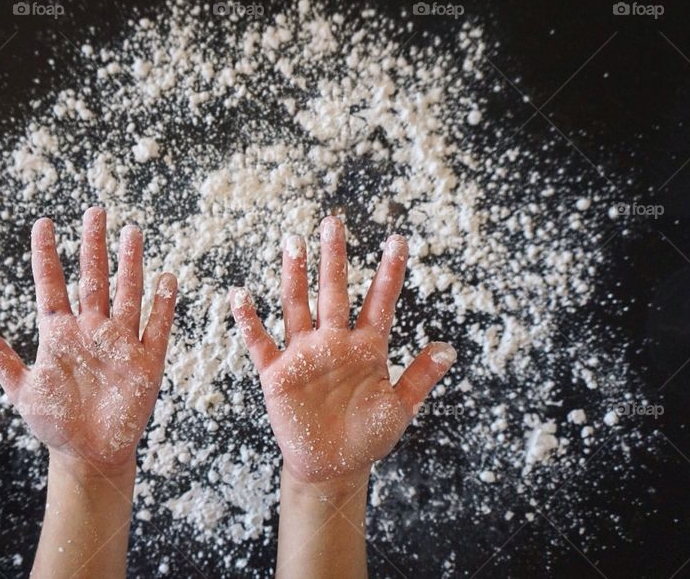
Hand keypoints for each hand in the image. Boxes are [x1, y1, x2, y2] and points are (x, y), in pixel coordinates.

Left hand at [0, 207, 177, 472]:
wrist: (89, 454)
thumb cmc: (55, 424)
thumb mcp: (23, 392)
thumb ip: (4, 361)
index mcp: (59, 334)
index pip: (52, 285)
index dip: (47, 255)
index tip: (44, 223)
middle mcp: (91, 330)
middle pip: (93, 279)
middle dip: (94, 245)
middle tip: (95, 211)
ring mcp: (120, 343)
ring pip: (127, 294)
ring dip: (130, 264)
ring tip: (131, 232)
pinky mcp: (145, 363)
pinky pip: (157, 328)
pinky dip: (163, 304)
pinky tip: (166, 278)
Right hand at [230, 216, 455, 486]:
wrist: (332, 467)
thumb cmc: (367, 438)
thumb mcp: (399, 408)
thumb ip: (420, 376)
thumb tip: (449, 348)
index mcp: (366, 349)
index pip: (379, 302)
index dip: (388, 273)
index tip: (397, 240)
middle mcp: (333, 343)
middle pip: (334, 292)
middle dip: (334, 258)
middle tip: (333, 221)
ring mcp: (304, 355)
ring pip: (298, 306)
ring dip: (295, 276)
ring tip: (293, 243)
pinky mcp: (278, 374)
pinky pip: (260, 343)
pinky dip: (249, 321)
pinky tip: (240, 296)